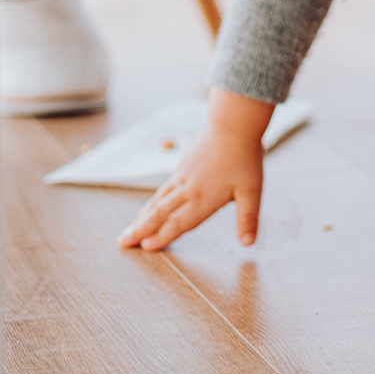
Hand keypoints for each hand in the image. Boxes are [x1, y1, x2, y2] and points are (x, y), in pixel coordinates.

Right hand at [117, 90, 271, 250]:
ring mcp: (182, 178)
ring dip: (141, 218)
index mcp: (204, 198)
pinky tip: (147, 209)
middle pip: (160, 213)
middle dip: (141, 230)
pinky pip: (162, 190)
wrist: (233, 125)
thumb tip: (248, 244)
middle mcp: (188, 190)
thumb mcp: (252, 191)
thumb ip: (248, 218)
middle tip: (122, 243)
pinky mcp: (181, 168)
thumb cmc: (244, 158)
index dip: (162, 236)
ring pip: (157, 201)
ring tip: (126, 231)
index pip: (179, 222)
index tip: (145, 247)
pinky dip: (150, 203)